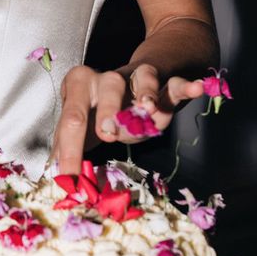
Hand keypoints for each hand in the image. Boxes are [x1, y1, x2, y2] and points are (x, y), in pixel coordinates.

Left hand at [51, 62, 204, 175]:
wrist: (134, 81)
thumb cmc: (103, 110)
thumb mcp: (86, 126)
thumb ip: (73, 146)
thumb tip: (60, 177)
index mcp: (80, 84)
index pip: (72, 117)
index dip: (70, 149)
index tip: (70, 179)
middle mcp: (107, 76)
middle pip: (107, 86)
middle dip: (107, 109)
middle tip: (108, 133)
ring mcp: (137, 76)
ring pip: (142, 77)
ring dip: (146, 93)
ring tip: (147, 108)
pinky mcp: (166, 80)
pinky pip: (175, 82)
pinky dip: (185, 86)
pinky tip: (195, 88)